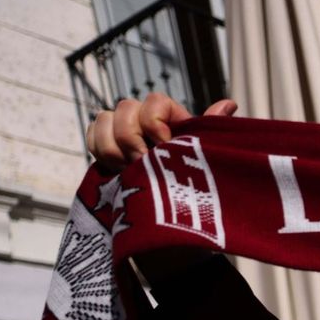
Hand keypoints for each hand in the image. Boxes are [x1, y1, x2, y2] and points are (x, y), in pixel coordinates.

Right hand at [87, 93, 236, 171]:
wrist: (171, 219)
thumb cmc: (194, 186)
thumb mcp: (204, 158)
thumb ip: (209, 130)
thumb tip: (228, 104)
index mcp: (171, 118)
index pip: (154, 101)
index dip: (154, 123)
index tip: (164, 147)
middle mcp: (145, 119)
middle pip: (125, 108)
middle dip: (132, 140)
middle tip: (144, 165)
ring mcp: (123, 131)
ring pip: (103, 119)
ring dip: (115, 148)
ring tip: (131, 170)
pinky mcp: (106, 147)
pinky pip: (91, 135)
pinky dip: (100, 152)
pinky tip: (117, 170)